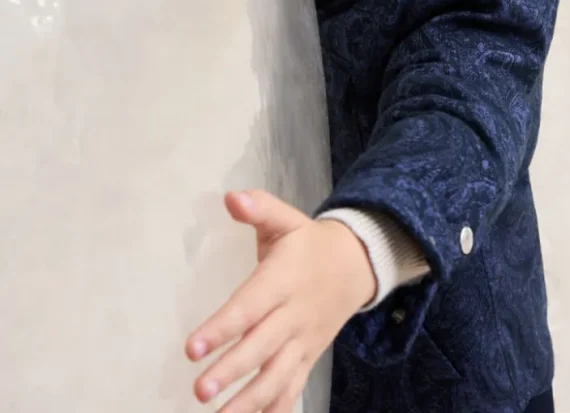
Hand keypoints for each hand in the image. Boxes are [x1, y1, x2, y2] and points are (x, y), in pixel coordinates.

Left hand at [185, 190, 376, 412]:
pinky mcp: (309, 356)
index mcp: (283, 279)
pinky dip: (278, 409)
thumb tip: (230, 198)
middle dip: (231, 370)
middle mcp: (293, 314)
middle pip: (261, 346)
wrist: (357, 264)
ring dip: (249, 401)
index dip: (222, 327)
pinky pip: (294, 387)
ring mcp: (303, 340)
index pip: (250, 306)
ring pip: (277, 375)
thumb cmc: (309, 242)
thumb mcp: (287, 219)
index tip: (192, 347)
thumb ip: (259, 208)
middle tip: (200, 390)